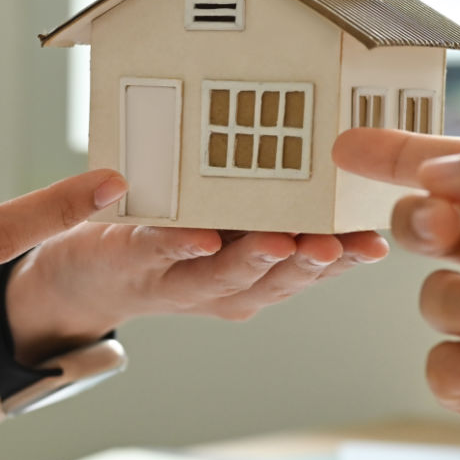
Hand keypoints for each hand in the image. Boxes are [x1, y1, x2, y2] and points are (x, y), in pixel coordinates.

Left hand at [3, 223, 388, 362]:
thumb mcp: (227, 230)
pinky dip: (177, 243)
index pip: (306, 271)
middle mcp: (218, 288)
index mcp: (250, 277)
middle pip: (271, 282)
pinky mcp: (129, 258)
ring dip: (251, 262)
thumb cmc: (165, 247)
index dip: (343, 262)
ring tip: (279, 243)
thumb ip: (269, 214)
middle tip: (337, 246)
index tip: (377, 245)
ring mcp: (173, 277)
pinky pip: (156, 251)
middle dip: (307, 265)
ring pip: (218, 277)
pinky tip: (199, 234)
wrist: (83, 276)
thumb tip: (331, 171)